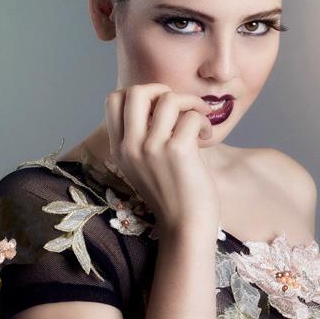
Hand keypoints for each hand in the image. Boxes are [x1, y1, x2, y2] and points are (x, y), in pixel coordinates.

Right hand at [103, 83, 220, 235]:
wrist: (185, 228)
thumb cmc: (172, 196)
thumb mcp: (142, 167)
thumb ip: (142, 138)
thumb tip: (160, 102)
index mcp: (119, 149)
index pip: (113, 100)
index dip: (139, 94)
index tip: (159, 108)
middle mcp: (131, 146)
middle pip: (136, 91)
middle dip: (162, 90)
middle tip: (179, 107)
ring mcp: (152, 148)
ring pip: (168, 99)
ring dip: (191, 103)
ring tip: (199, 120)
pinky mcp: (177, 151)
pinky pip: (191, 116)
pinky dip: (203, 121)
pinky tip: (205, 136)